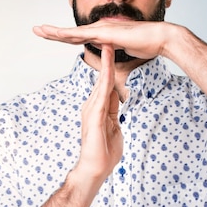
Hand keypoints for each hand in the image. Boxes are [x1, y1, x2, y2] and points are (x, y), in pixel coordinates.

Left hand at [33, 20, 175, 60]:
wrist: (160, 38)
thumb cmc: (147, 44)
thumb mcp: (125, 49)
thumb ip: (114, 50)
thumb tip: (108, 52)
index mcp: (103, 34)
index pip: (79, 37)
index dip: (64, 36)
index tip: (50, 36)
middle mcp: (100, 29)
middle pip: (72, 33)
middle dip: (53, 32)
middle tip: (37, 29)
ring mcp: (102, 30)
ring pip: (73, 32)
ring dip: (56, 32)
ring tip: (40, 30)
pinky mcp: (106, 33)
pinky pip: (83, 35)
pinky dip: (69, 34)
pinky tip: (58, 34)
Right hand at [74, 44, 122, 180]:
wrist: (94, 169)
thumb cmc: (104, 153)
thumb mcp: (113, 127)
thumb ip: (113, 112)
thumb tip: (116, 100)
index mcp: (97, 108)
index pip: (106, 83)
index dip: (110, 66)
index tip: (114, 51)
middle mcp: (91, 105)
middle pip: (102, 77)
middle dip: (106, 58)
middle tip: (109, 37)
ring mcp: (91, 110)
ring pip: (101, 82)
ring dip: (106, 64)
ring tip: (108, 45)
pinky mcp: (94, 116)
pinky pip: (101, 95)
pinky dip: (105, 80)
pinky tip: (108, 69)